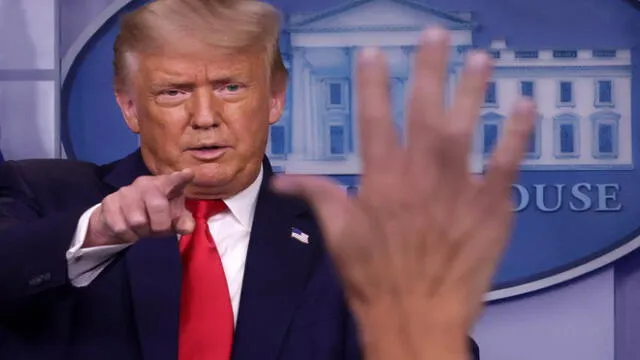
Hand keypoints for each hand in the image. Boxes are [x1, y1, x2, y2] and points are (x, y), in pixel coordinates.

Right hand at [85, 169, 195, 247]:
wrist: (119, 219)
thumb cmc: (153, 216)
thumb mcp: (171, 219)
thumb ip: (182, 222)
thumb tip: (188, 228)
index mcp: (164, 185)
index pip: (173, 180)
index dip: (180, 178)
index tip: (188, 174)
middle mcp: (145, 184)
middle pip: (157, 206)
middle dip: (161, 226)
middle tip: (159, 230)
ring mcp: (125, 191)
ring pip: (138, 221)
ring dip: (142, 231)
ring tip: (142, 228)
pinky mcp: (109, 202)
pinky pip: (121, 227)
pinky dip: (128, 235)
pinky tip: (129, 230)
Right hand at [273, 27, 534, 358]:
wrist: (417, 318)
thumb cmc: (373, 277)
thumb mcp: (338, 235)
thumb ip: (316, 196)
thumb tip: (282, 178)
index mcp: (380, 179)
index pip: (373, 119)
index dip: (372, 83)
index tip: (374, 52)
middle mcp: (419, 174)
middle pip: (423, 111)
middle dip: (428, 69)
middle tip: (436, 34)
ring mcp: (459, 188)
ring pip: (466, 129)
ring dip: (473, 90)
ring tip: (481, 57)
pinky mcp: (491, 207)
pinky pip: (506, 164)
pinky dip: (516, 134)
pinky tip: (524, 105)